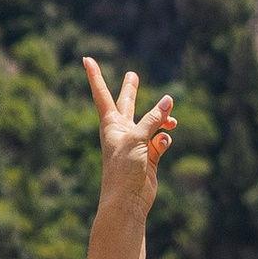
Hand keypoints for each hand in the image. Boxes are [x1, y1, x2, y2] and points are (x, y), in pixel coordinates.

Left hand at [83, 57, 176, 220]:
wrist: (127, 200)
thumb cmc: (124, 168)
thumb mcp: (138, 138)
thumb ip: (153, 118)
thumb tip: (169, 101)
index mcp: (111, 124)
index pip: (102, 94)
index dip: (95, 76)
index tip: (86, 58)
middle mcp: (122, 132)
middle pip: (126, 105)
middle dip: (130, 90)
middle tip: (133, 75)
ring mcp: (136, 144)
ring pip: (150, 123)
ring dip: (162, 118)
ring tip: (171, 117)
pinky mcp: (149, 157)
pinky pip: (160, 141)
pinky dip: (165, 139)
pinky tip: (166, 141)